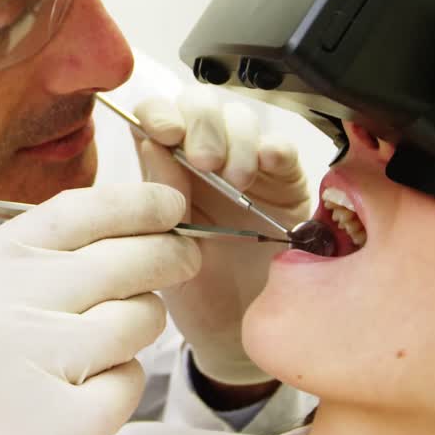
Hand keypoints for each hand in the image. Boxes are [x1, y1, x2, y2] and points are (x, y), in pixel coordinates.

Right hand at [0, 183, 201, 434]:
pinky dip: (119, 385)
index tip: (172, 204)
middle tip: (185, 258)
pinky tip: (83, 391)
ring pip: (138, 319)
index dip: (139, 202)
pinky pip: (129, 381)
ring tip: (103, 342)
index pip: (82, 210)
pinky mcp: (62, 422)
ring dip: (138, 327)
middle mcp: (9, 302)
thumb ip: (38, 253)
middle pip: (127, 260)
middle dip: (171, 255)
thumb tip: (129, 220)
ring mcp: (35, 361)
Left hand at [133, 86, 311, 386]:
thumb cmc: (193, 289)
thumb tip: (150, 141)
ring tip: (235, 180)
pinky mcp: (285, 182)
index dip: (159, 111)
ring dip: (236, 140)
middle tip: (204, 160)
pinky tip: (265, 165)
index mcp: (165, 166)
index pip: (157, 115)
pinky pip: (283, 148)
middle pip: (200, 103)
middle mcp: (204, 157)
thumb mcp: (164, 243)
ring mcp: (246, 166)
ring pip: (241, 117)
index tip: (163, 130)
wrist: (234, 331)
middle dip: (201, 122)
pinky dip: (273, 149)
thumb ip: (159, 191)